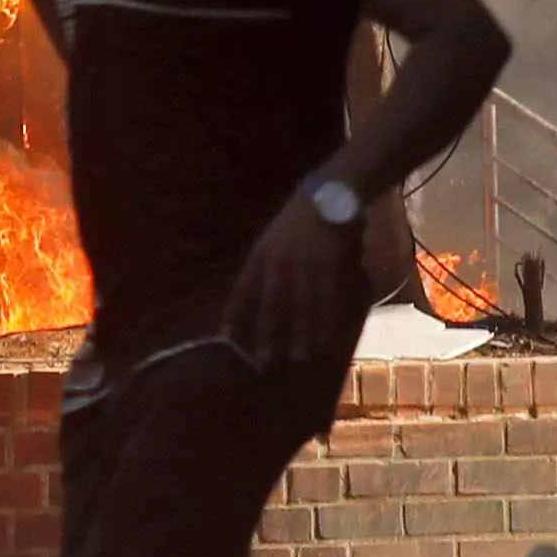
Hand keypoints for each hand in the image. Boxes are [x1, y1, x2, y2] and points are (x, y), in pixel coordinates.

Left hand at [222, 184, 369, 371]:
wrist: (327, 195)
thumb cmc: (295, 221)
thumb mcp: (271, 239)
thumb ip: (262, 266)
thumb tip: (250, 299)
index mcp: (261, 254)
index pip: (243, 289)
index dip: (235, 314)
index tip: (227, 338)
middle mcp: (280, 262)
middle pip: (272, 303)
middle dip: (268, 334)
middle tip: (265, 361)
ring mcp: (305, 264)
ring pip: (301, 306)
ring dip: (300, 334)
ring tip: (299, 358)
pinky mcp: (329, 266)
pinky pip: (326, 299)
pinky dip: (325, 322)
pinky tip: (324, 339)